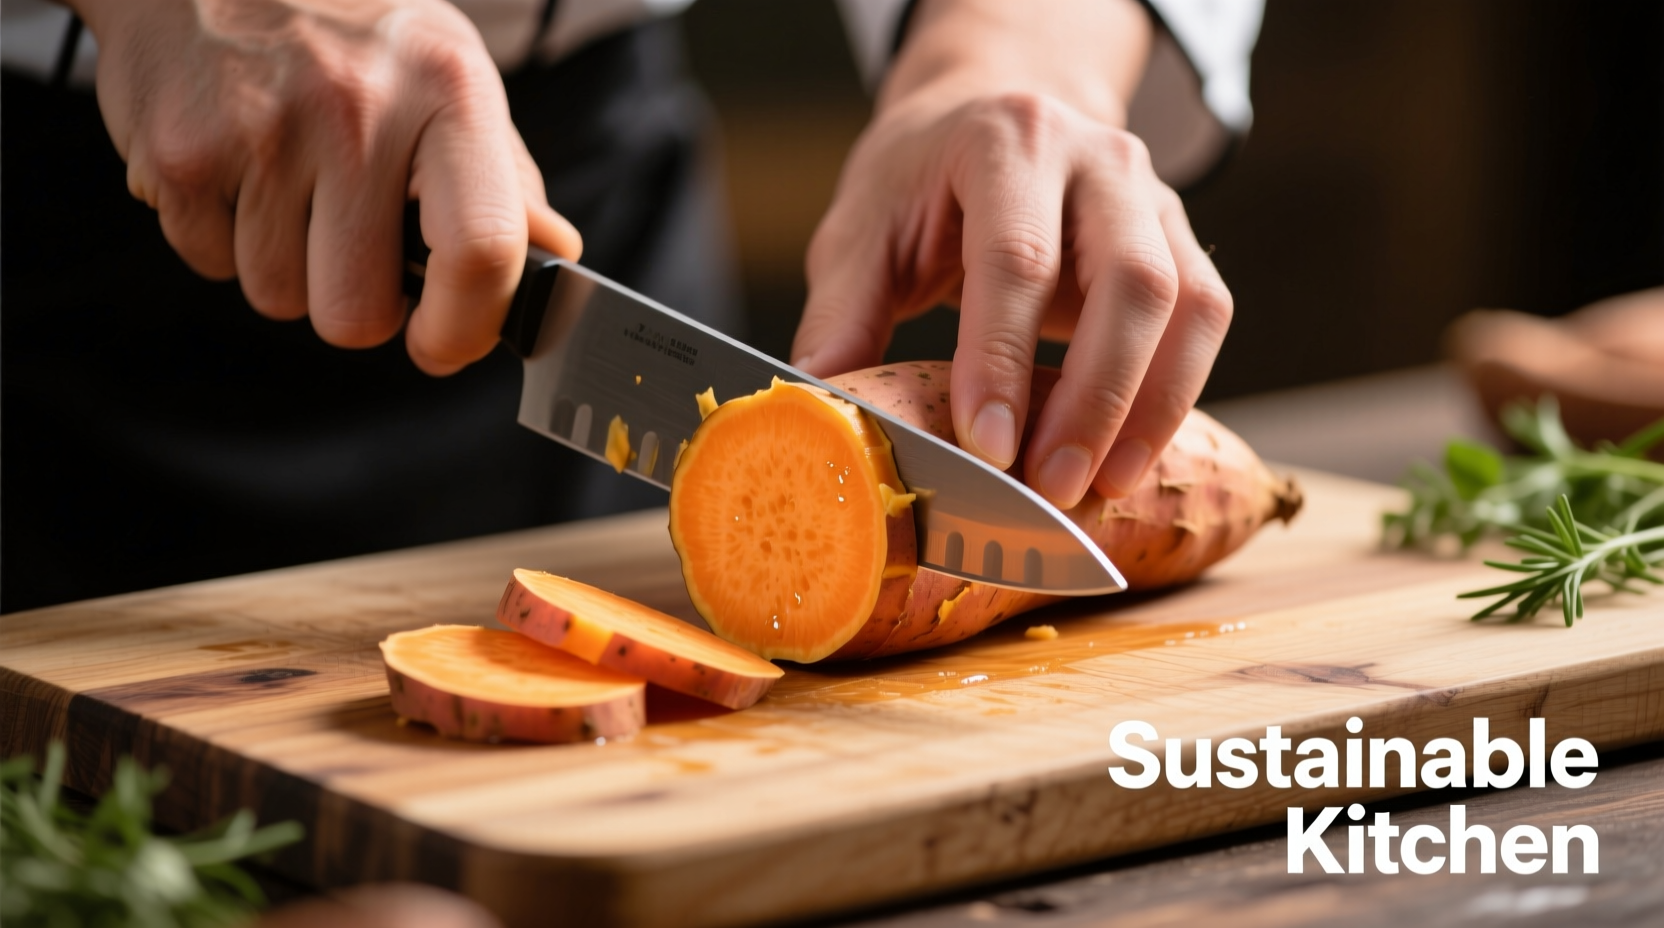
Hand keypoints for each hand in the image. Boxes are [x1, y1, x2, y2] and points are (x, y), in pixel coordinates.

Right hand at [72, 0, 581, 373]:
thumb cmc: (349, 36)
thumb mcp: (446, 77)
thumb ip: (503, 177)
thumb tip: (553, 254)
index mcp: (448, 90)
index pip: (482, 251)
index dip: (464, 328)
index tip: (442, 345)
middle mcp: (356, 108)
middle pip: (358, 314)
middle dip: (356, 302)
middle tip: (351, 240)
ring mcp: (261, 131)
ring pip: (279, 298)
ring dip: (287, 266)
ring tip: (289, 184)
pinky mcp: (180, 154)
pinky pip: (212, 266)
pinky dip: (223, 238)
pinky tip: (237, 170)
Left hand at [791, 0, 1232, 506]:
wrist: (992, 113)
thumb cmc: (920, 183)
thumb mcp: (861, 227)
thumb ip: (843, 313)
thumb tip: (818, 410)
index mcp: (1005, 141)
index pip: (1016, 258)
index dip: (1002, 360)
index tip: (988, 447)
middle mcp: (1097, 158)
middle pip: (1129, 281)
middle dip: (1093, 398)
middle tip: (1049, 485)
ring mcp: (1152, 195)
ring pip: (1186, 304)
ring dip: (1148, 408)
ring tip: (1101, 486)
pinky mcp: (1181, 240)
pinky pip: (1205, 320)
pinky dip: (1174, 396)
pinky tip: (1129, 457)